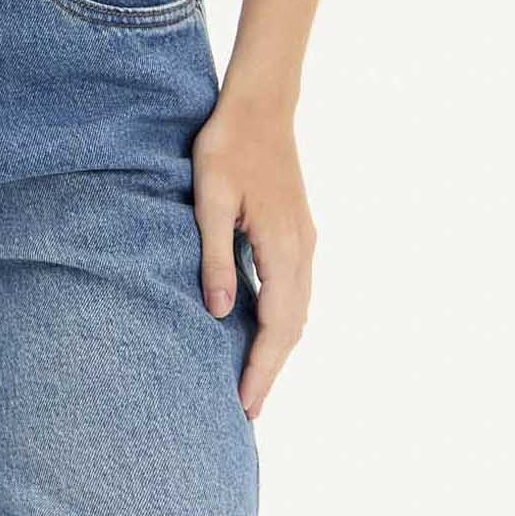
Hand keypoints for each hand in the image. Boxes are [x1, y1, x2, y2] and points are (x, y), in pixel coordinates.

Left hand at [191, 92, 315, 419]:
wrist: (261, 104)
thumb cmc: (228, 144)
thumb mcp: (209, 198)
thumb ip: (214, 255)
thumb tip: (219, 312)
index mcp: (283, 247)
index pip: (276, 326)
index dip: (261, 369)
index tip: (245, 406)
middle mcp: (303, 251)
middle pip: (293, 327)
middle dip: (271, 370)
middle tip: (248, 411)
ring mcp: (305, 241)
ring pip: (299, 311)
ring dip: (279, 348)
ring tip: (254, 382)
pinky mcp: (298, 232)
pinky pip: (296, 291)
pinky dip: (283, 321)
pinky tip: (263, 329)